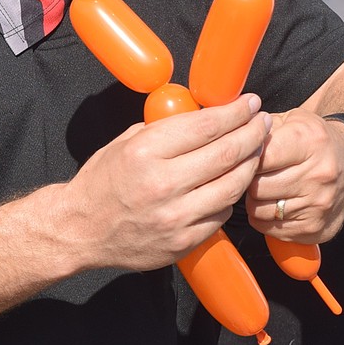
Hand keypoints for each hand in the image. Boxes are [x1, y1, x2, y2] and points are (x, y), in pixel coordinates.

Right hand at [59, 95, 270, 272]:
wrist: (80, 230)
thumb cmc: (102, 181)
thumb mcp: (125, 142)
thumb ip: (164, 129)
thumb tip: (203, 115)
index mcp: (146, 151)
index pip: (206, 126)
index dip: (235, 112)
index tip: (250, 103)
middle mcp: (163, 184)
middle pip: (226, 154)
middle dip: (252, 133)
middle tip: (263, 121)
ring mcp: (175, 216)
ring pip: (232, 186)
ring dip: (251, 164)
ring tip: (257, 148)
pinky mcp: (183, 241)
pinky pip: (220, 214)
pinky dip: (231, 195)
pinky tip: (233, 182)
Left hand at [245, 109, 343, 242]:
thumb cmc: (316, 140)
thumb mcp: (293, 119)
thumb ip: (260, 125)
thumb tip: (229, 133)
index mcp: (310, 143)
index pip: (260, 157)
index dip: (244, 156)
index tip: (242, 154)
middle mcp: (318, 176)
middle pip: (257, 186)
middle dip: (246, 179)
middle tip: (251, 173)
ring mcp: (318, 206)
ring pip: (259, 210)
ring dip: (253, 200)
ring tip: (262, 187)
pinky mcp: (315, 229)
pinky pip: (270, 228)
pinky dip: (263, 217)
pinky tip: (272, 203)